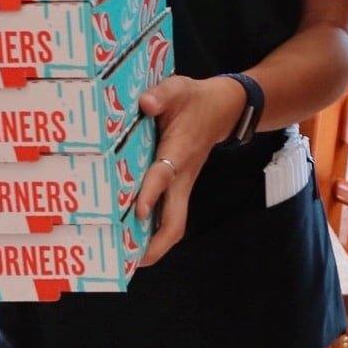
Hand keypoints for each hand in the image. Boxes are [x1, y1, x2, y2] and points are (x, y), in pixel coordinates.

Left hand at [133, 74, 243, 265]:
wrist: (224, 108)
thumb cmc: (195, 99)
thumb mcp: (179, 87)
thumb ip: (163, 95)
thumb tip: (145, 103)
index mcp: (180, 151)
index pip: (164, 175)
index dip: (152, 192)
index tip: (137, 211)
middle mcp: (182, 176)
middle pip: (175, 221)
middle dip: (155, 244)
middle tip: (128, 260)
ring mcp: (182, 185)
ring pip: (173, 224)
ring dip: (152, 244)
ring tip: (123, 259)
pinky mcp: (179, 187)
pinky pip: (168, 216)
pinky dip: (152, 231)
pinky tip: (130, 238)